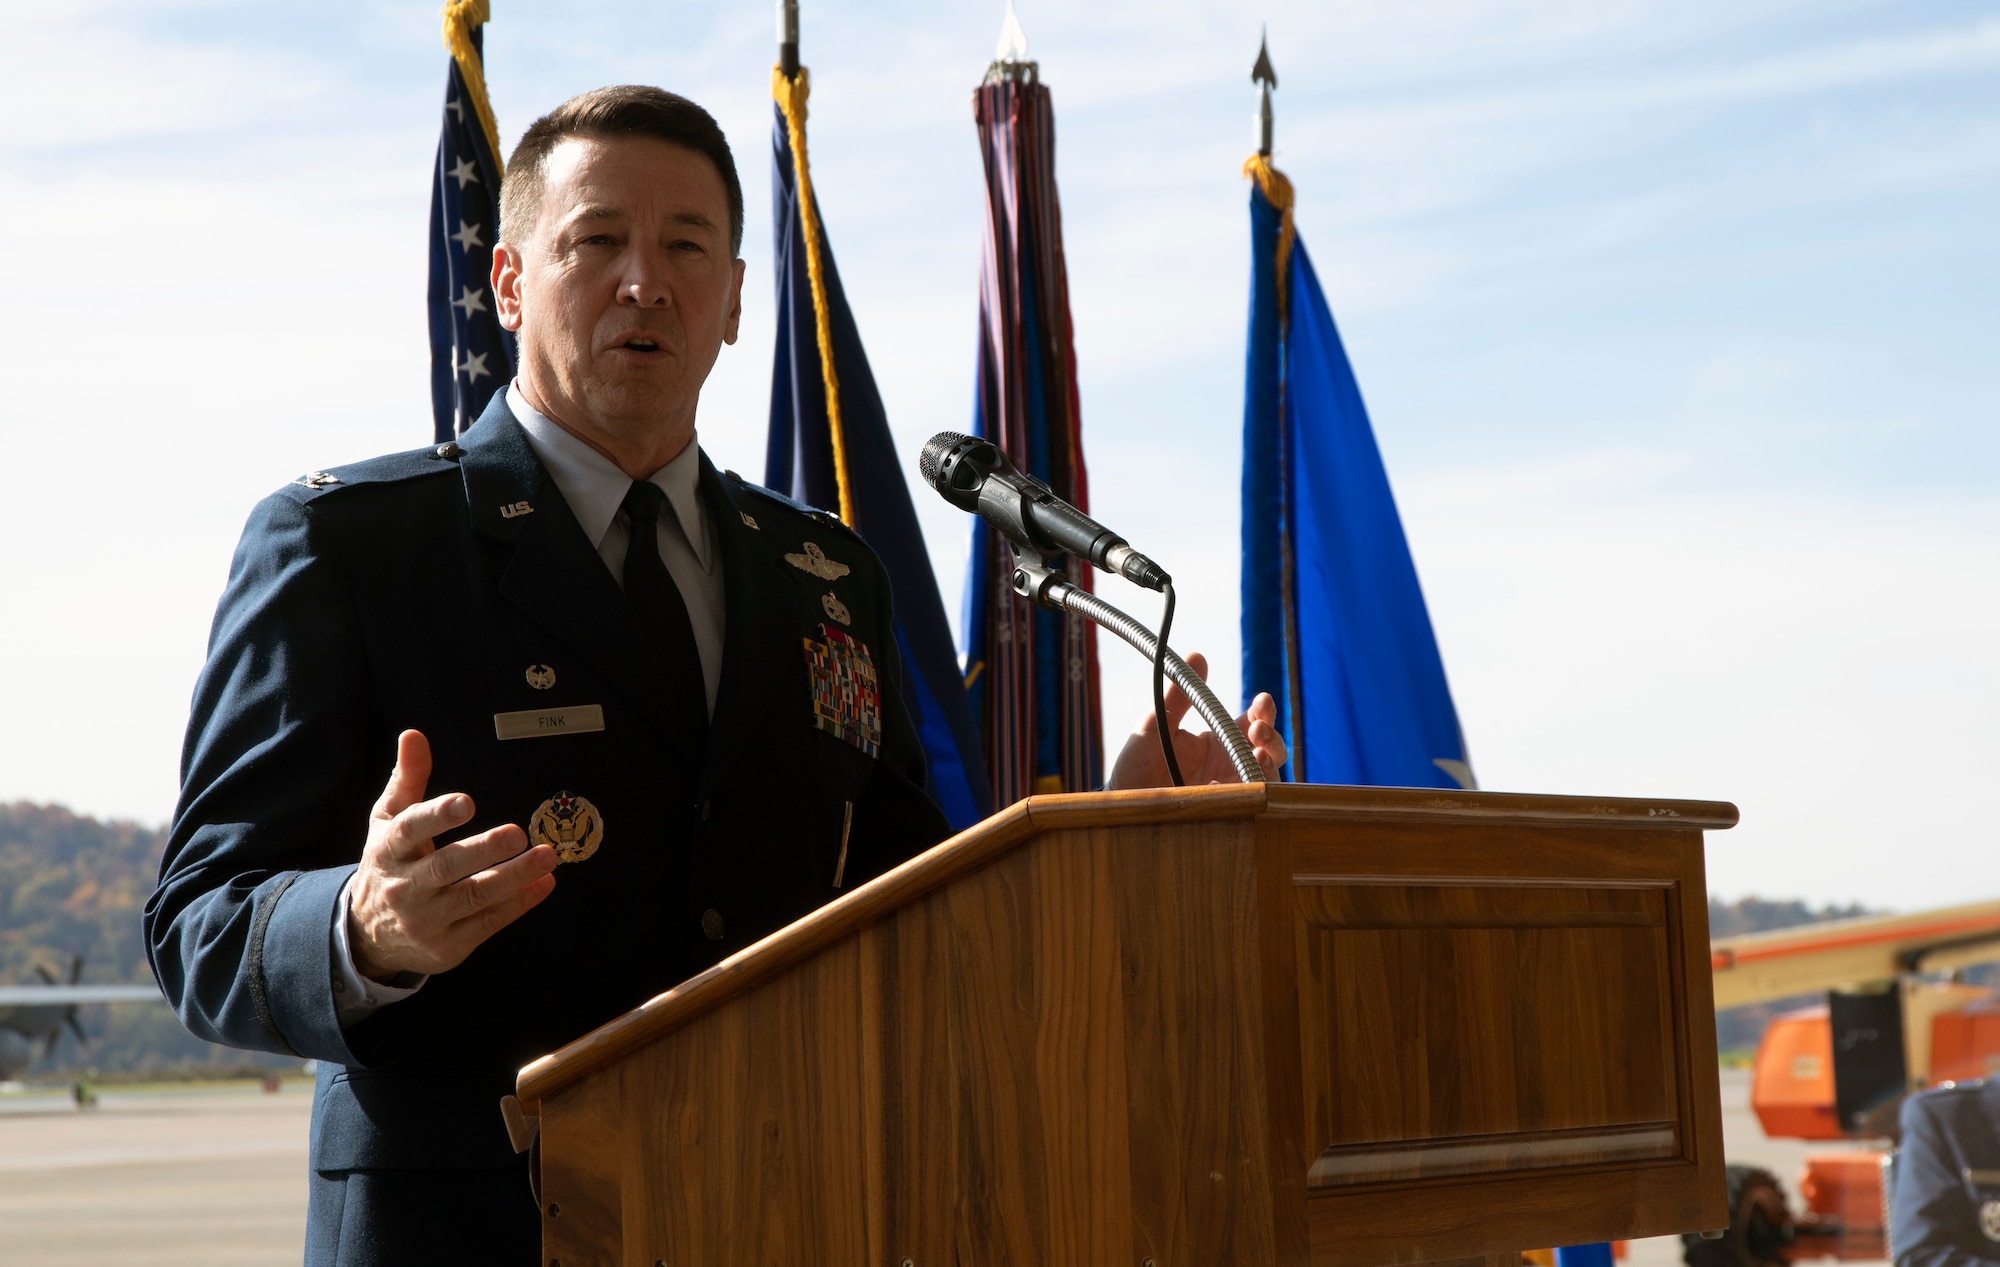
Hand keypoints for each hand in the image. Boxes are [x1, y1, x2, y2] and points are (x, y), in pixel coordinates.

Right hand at [346, 730, 558, 982]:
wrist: (368, 934)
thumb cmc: (390, 864)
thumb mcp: (388, 821)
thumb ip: (407, 779)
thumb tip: (414, 735)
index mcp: (388, 851)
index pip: (409, 831)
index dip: (436, 816)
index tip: (466, 802)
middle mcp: (403, 888)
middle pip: (445, 868)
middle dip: (484, 850)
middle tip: (518, 833)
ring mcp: (425, 921)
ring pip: (473, 898)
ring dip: (514, 877)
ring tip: (547, 856)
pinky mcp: (448, 946)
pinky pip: (488, 924)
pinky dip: (519, 904)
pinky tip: (543, 883)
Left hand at [1106, 652, 1287, 788]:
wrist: (1121, 804)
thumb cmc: (1137, 765)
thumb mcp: (1156, 725)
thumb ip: (1178, 695)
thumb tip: (1199, 655)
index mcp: (1217, 743)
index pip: (1252, 724)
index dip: (1263, 712)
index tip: (1261, 700)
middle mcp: (1229, 766)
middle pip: (1270, 751)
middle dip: (1272, 736)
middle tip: (1257, 727)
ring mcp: (1230, 791)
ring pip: (1268, 777)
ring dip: (1268, 761)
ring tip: (1256, 751)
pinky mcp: (1227, 813)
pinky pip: (1252, 804)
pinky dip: (1253, 791)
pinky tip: (1236, 782)